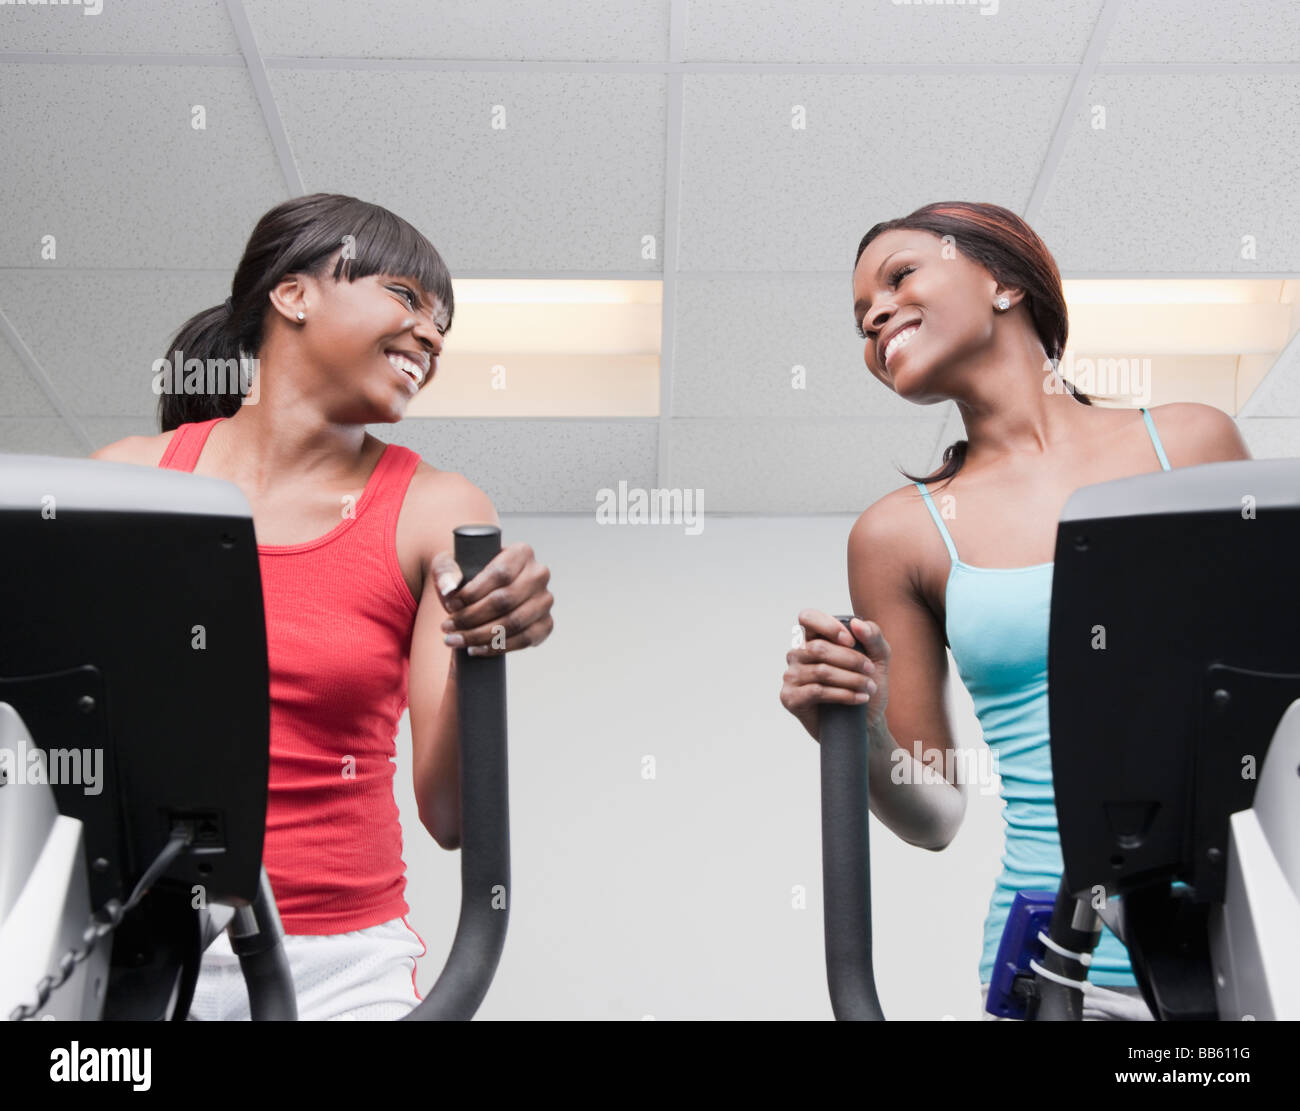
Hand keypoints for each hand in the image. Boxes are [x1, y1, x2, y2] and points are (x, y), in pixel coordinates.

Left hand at [434, 542, 553, 655]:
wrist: (483, 594)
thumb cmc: (466, 575)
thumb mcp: (450, 565)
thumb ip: (445, 571)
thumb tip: (449, 589)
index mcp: (522, 552)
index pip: (500, 574)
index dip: (473, 593)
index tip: (450, 605)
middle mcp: (539, 574)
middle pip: (505, 600)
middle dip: (472, 618)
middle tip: (447, 627)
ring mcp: (545, 600)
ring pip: (514, 622)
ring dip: (480, 636)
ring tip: (455, 640)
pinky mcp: (546, 624)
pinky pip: (525, 640)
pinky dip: (498, 647)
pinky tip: (476, 649)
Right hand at [780, 610, 889, 740]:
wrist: (866, 722)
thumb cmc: (867, 685)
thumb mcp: (879, 658)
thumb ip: (873, 635)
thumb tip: (857, 623)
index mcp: (812, 638)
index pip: (807, 617)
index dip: (828, 625)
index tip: (851, 641)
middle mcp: (797, 654)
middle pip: (818, 648)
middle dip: (850, 659)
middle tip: (870, 671)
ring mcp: (791, 676)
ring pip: (820, 671)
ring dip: (851, 679)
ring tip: (869, 687)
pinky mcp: (790, 698)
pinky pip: (816, 691)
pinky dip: (843, 695)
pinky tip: (859, 699)